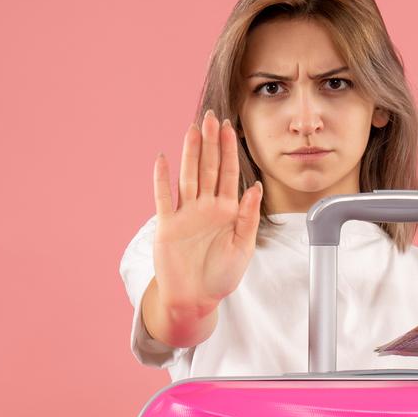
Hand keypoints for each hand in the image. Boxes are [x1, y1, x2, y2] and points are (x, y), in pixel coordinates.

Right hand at [152, 108, 262, 316]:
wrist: (195, 299)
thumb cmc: (221, 276)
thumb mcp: (243, 248)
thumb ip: (249, 217)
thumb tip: (255, 186)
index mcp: (227, 212)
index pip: (229, 174)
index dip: (230, 151)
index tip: (231, 128)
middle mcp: (206, 208)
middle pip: (208, 168)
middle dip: (210, 143)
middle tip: (211, 117)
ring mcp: (186, 214)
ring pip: (188, 176)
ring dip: (190, 153)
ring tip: (192, 129)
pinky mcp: (167, 225)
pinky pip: (164, 198)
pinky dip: (162, 179)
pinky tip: (163, 159)